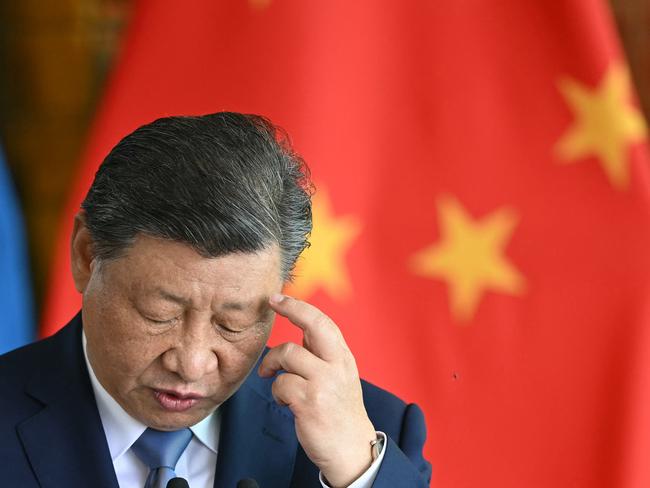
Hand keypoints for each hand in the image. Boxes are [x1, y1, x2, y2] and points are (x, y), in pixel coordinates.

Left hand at [258, 294, 376, 486]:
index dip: (298, 306)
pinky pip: (280, 384)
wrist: (351, 450)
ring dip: (272, 365)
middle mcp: (337, 365)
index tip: (278, 298)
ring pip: (288, 354)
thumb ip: (321, 353)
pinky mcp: (310, 402)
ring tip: (272, 379)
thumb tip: (302, 328)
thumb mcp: (338, 376)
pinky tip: (284, 401)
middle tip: (271, 303)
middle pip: (313, 325)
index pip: (322, 322)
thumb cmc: (339, 412)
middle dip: (291, 309)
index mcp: (342, 357)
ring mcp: (324, 383)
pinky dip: (276, 391)